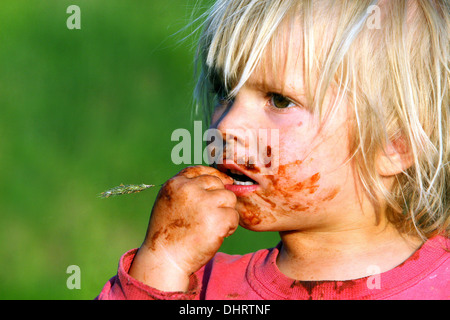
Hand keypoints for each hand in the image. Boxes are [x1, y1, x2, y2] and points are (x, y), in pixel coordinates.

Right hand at [129, 166, 237, 291]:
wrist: (165, 260)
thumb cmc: (167, 234)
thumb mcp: (168, 203)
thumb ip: (186, 189)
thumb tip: (215, 179)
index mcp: (175, 184)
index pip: (200, 170)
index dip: (213, 176)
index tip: (222, 183)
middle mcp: (189, 190)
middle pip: (218, 183)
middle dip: (219, 199)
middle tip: (209, 217)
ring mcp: (204, 203)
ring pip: (229, 198)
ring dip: (225, 212)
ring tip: (211, 227)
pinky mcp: (217, 219)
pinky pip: (234, 216)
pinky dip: (229, 227)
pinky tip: (216, 235)